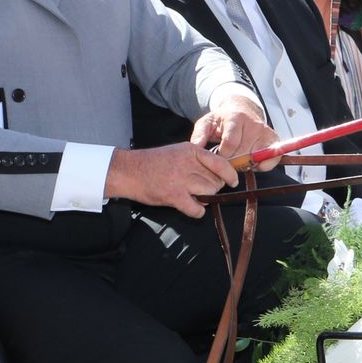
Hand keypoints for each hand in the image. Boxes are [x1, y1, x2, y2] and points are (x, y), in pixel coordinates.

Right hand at [105, 143, 237, 217]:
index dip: (230, 174)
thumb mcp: (178, 152)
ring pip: (209, 193)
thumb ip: (197, 160)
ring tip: (193, 196)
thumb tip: (219, 172)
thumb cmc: (153, 163)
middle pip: (216, 181)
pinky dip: (197, 211)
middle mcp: (188, 164)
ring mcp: (181, 180)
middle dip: (213, 188)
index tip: (233, 181)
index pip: (221, 163)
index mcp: (191, 151)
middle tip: (200, 189)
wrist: (128, 171)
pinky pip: (197, 209)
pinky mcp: (174, 195)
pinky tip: (191, 207)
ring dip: (205, 199)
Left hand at [192, 86, 280, 169]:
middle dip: (232, 161)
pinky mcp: (274, 140)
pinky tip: (251, 159)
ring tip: (238, 156)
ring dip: (244, 163)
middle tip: (227, 157)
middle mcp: (254, 124)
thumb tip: (194, 150)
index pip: (231, 144)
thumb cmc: (222, 119)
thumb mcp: (206, 123)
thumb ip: (198, 135)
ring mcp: (265, 132)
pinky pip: (270, 161)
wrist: (241, 109)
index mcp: (236, 117)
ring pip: (255, 159)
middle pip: (242, 154)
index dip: (223, 155)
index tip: (218, 155)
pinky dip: (260, 165)